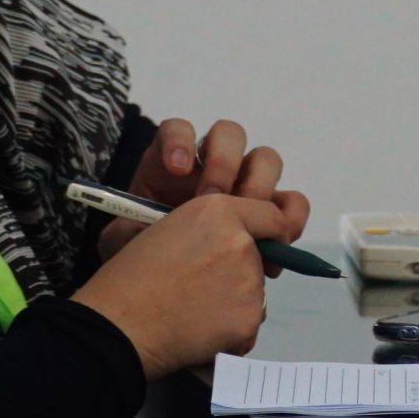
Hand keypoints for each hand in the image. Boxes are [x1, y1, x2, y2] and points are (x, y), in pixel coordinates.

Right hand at [70, 192, 287, 376]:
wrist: (118, 323)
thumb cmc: (128, 276)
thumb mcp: (164, 228)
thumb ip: (205, 227)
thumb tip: (230, 242)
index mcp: (217, 210)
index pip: (271, 216)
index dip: (268, 232)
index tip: (262, 246)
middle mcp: (240, 242)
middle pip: (262, 259)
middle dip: (242, 273)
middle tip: (204, 289)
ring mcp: (248, 282)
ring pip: (255, 294)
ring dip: (235, 305)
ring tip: (194, 314)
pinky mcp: (248, 318)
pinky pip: (248, 326)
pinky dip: (230, 334)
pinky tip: (199, 334)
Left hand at [112, 116, 308, 270]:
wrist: (166, 287)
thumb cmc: (143, 257)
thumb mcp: (126, 245)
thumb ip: (130, 237)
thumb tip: (145, 237)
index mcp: (171, 163)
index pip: (178, 130)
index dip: (180, 141)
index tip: (177, 169)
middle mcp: (212, 165)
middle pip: (230, 135)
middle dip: (223, 164)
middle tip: (212, 199)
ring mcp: (245, 184)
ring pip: (266, 159)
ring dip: (259, 186)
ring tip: (246, 224)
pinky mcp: (269, 212)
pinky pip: (292, 202)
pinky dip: (289, 217)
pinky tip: (273, 247)